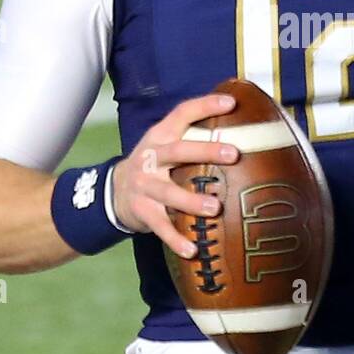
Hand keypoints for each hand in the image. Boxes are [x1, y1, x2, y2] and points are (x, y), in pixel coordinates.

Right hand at [112, 93, 239, 256]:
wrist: (113, 191)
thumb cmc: (153, 165)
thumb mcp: (164, 144)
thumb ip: (192, 135)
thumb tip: (240, 124)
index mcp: (160, 137)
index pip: (182, 114)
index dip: (205, 106)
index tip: (231, 103)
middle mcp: (151, 158)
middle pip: (178, 151)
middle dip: (205, 151)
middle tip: (233, 153)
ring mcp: (145, 186)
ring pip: (169, 193)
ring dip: (191, 200)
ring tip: (214, 208)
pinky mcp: (142, 212)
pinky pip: (160, 227)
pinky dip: (176, 239)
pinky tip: (193, 251)